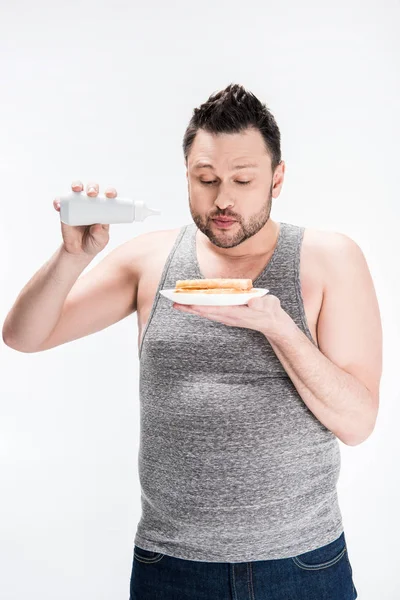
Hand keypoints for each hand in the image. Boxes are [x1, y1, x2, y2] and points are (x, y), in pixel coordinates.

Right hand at [53, 180, 116, 256]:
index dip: (110, 192)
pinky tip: (59, 205)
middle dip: (92, 187)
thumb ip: (100, 234)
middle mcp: (90, 203)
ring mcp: (77, 205)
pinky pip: (60, 202)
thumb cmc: (94, 242)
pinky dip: (58, 201)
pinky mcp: (65, 210)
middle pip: (92, 188)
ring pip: (76, 190)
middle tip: (92, 193)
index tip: (109, 195)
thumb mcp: (101, 240)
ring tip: (76, 189)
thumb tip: (96, 226)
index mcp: (103, 208)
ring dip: (76, 185)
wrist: (78, 251)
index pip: (108, 196)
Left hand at [173, 293, 287, 337]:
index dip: (201, 305)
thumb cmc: (271, 312)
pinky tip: (193, 305)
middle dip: (190, 307)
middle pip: (205, 312)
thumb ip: (261, 304)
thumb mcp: (269, 305)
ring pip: (206, 313)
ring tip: (178, 303)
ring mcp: (228, 318)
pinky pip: (210, 313)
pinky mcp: (229, 316)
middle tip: (173, 302)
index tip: (188, 303)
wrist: (274, 324)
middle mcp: (229, 317)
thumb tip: (254, 302)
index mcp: (236, 313)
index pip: (215, 308)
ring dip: (192, 309)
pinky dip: (200, 309)